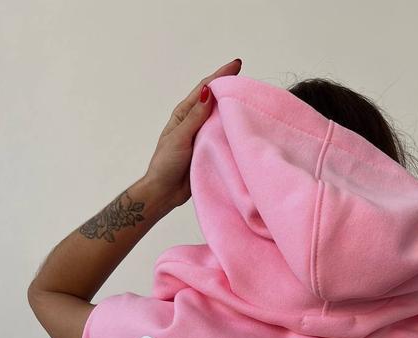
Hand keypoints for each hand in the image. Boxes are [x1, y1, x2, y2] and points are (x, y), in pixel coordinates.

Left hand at [143, 57, 242, 209]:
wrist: (165, 192)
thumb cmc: (166, 164)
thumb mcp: (180, 137)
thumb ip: (195, 116)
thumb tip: (207, 91)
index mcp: (185, 114)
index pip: (205, 89)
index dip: (221, 75)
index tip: (237, 64)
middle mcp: (196, 122)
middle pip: (216, 101)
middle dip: (231, 89)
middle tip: (249, 81)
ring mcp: (204, 137)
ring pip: (222, 120)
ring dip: (235, 111)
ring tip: (252, 101)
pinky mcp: (211, 151)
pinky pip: (225, 138)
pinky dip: (235, 132)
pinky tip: (246, 128)